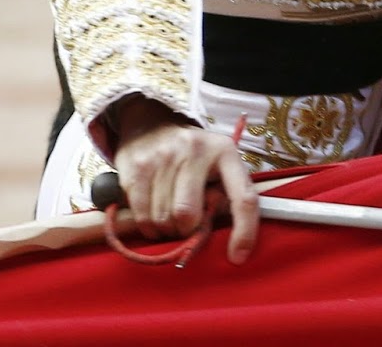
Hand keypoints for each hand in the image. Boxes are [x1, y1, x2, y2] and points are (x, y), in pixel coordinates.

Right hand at [108, 96, 258, 264]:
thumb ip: (224, 195)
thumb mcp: (217, 164)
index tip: (238, 257)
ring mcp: (163, 157)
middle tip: (185, 224)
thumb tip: (226, 237)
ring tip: (169, 217)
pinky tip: (152, 216)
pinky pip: (141, 215)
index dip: (244, 230)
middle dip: (186, 230)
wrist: (151, 124)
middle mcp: (196, 151)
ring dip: (165, 230)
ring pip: (163, 219)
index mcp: (226, 152)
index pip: (243, 197)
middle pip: (188, 214)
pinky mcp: (136, 168)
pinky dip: (147, 226)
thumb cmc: (193, 155)